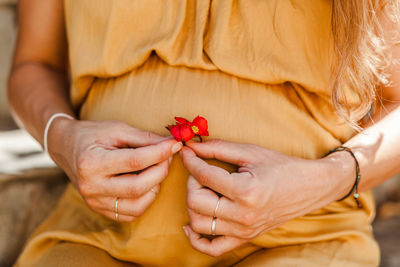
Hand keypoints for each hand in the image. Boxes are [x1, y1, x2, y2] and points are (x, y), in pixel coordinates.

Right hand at [47, 118, 181, 221]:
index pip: (134, 161)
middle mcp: (90, 187)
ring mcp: (94, 202)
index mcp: (91, 162)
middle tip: (168, 157)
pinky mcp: (100, 210)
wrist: (66, 147)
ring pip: (138, 205)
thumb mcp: (117, 129)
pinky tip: (146, 183)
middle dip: (161, 171)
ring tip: (156, 169)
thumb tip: (172, 144)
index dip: (160, 153)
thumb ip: (145, 138)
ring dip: (155, 187)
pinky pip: (131, 213)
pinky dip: (145, 199)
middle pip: (138, 187)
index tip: (175, 145)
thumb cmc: (93, 135)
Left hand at [181, 139, 347, 255]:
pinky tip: (192, 224)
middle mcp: (244, 215)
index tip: (187, 152)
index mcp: (247, 191)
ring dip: (193, 205)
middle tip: (200, 171)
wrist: (309, 187)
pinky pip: (212, 248)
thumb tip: (191, 145)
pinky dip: (196, 238)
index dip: (191, 161)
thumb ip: (218, 148)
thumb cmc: (281, 166)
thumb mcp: (250, 152)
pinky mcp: (245, 238)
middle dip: (191, 182)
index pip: (203, 176)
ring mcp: (244, 230)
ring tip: (204, 191)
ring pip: (198, 224)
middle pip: (195, 202)